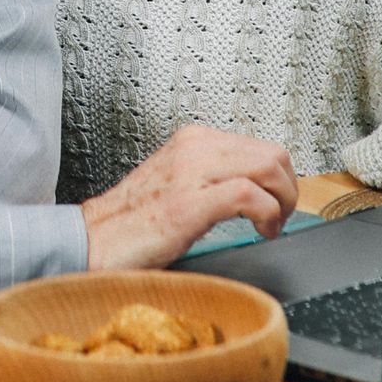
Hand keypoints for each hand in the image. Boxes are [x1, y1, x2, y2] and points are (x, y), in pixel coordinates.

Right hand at [80, 123, 298, 269]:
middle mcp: (193, 148)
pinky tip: (261, 231)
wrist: (92, 241)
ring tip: (273, 226)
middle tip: (282, 217)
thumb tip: (256, 189)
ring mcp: (190, 172)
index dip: (281, 179)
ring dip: (283, 202)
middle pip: (272, 154)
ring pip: (266, 167)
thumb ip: (212, 177)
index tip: (279, 203)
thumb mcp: (178, 183)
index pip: (260, 146)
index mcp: (192, 141)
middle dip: (289, 189)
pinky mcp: (188, 203)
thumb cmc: (132, 222)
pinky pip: (248, 194)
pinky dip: (267, 215)